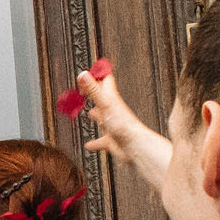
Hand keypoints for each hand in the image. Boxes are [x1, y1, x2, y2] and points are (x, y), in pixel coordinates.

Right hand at [77, 61, 169, 182]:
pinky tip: (89, 145)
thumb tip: (84, 74)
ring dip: (96, 115)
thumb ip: (94, 90)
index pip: (104, 81)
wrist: (135, 146)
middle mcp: (112, 110)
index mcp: (111, 99)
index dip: (97, 75)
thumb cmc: (124, 124)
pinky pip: (101, 141)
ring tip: (89, 114)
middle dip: (94, 95)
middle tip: (84, 92)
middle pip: (102, 98)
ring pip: (102, 118)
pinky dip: (94, 142)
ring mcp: (112, 125)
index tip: (87, 72)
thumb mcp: (105, 104)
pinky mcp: (111, 140)